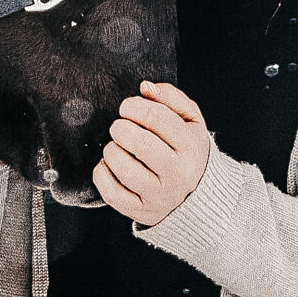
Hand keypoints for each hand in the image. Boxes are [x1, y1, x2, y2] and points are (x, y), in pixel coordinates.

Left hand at [94, 81, 211, 226]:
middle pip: (142, 143)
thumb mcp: (190, 121)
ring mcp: (159, 195)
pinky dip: (102, 174)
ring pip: (126, 169)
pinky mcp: (140, 210)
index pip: (158, 118)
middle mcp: (177, 173)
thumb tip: (145, 87)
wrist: (195, 196)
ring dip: (112, 151)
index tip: (127, 107)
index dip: (135, 106)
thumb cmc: (185, 152)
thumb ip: (171, 98)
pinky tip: (109, 165)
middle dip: (121, 128)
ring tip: (115, 146)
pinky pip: (112, 192)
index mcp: (190, 147)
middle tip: (119, 126)